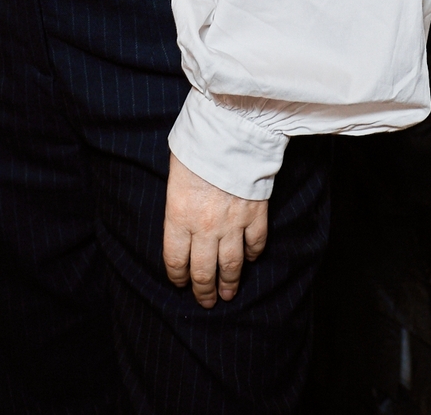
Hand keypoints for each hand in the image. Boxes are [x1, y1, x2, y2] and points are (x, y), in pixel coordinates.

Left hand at [162, 153, 266, 307]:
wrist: (229, 129)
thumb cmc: (196, 145)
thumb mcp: (175, 173)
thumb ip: (178, 202)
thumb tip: (182, 216)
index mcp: (179, 217)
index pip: (176, 260)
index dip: (178, 276)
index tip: (180, 283)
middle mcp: (205, 227)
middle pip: (203, 271)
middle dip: (203, 290)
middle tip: (205, 301)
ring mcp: (232, 223)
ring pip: (231, 265)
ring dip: (229, 283)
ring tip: (227, 293)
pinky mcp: (255, 214)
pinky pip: (256, 243)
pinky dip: (253, 254)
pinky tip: (250, 258)